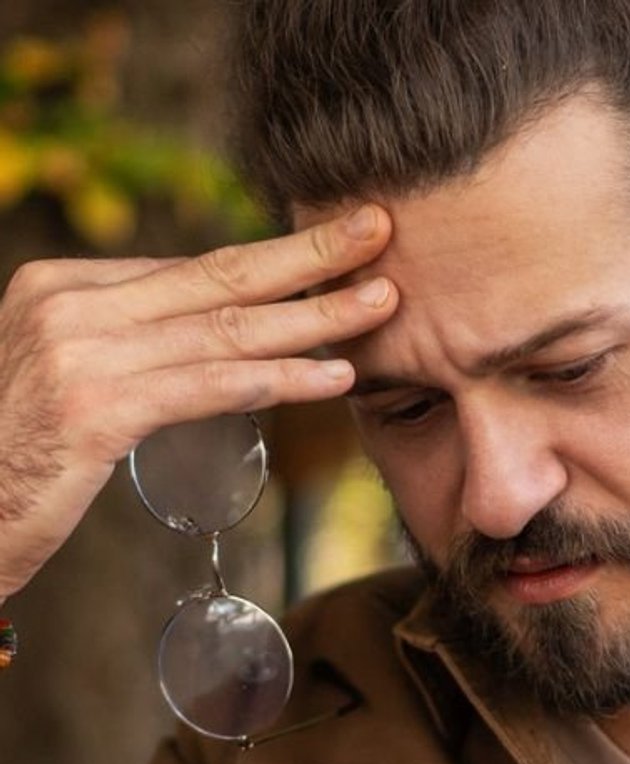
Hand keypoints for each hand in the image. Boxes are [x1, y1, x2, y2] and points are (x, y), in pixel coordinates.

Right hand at [0, 207, 398, 596]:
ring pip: (226, 330)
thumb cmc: (21, 455)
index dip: (270, 260)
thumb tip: (213, 333)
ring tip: (380, 305)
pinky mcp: (96, 409)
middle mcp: (67, 304)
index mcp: (58, 284)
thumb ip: (129, 346)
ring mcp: (79, 353)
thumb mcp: (70, 378)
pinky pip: (212, 387)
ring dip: (315, 317)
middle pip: (214, 277)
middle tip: (377, 229)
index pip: (186, 270)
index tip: (336, 245)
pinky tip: (337, 378)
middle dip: (306, 254)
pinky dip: (282, 380)